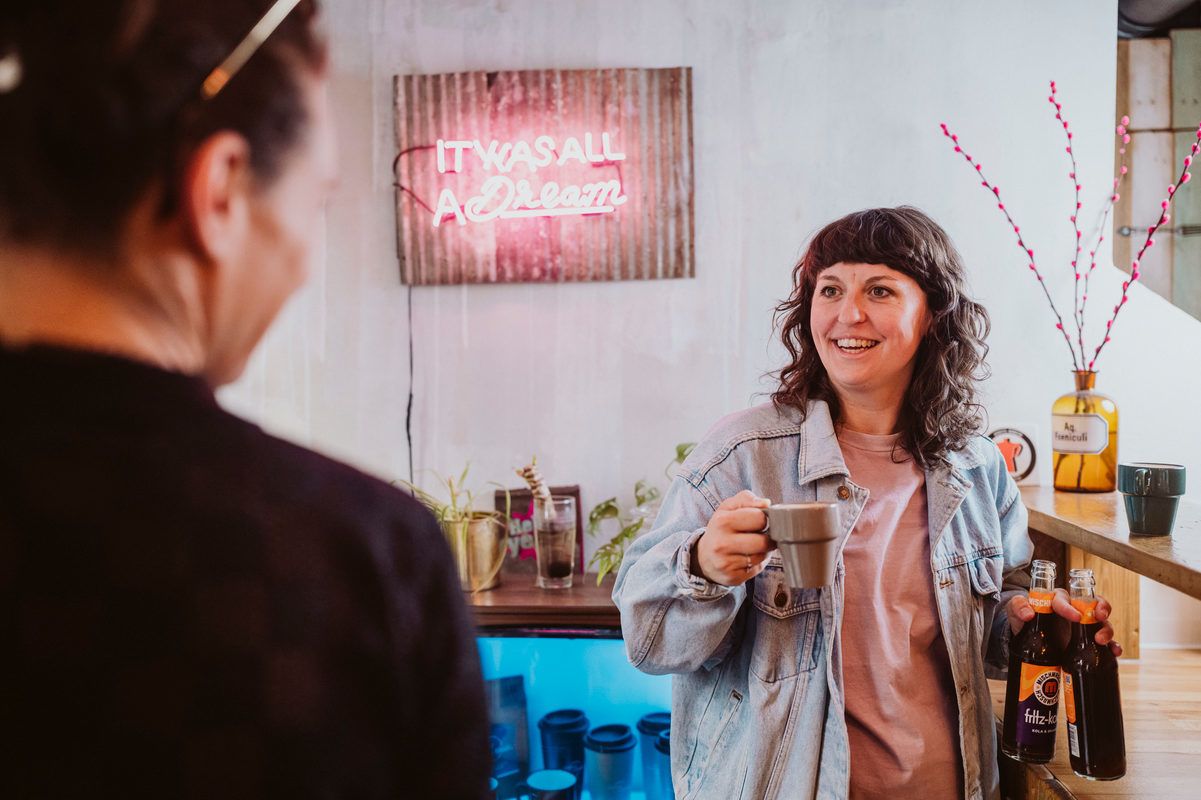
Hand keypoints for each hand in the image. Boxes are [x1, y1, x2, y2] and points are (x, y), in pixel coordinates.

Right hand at [693, 491, 773, 586]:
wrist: (703, 557)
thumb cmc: (721, 529)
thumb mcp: (728, 508)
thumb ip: (746, 499)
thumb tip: (766, 503)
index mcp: (722, 521)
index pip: (759, 518)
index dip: (763, 519)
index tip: (758, 521)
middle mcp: (722, 544)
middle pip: (763, 541)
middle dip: (767, 538)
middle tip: (761, 535)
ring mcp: (726, 563)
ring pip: (762, 556)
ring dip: (763, 551)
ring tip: (753, 546)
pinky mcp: (733, 577)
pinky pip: (757, 569)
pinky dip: (758, 563)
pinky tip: (748, 558)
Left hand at [1007, 589, 1122, 656]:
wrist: (1027, 637)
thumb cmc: (1023, 618)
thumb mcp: (1015, 610)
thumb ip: (1018, 606)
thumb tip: (1028, 614)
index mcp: (1056, 599)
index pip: (1065, 599)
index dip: (1070, 606)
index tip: (1075, 616)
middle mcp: (1074, 609)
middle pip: (1093, 604)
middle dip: (1100, 608)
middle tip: (1099, 617)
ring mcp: (1083, 626)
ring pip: (1101, 623)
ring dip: (1106, 629)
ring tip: (1101, 641)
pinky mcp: (1086, 641)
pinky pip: (1105, 641)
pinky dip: (1113, 645)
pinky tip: (1114, 652)